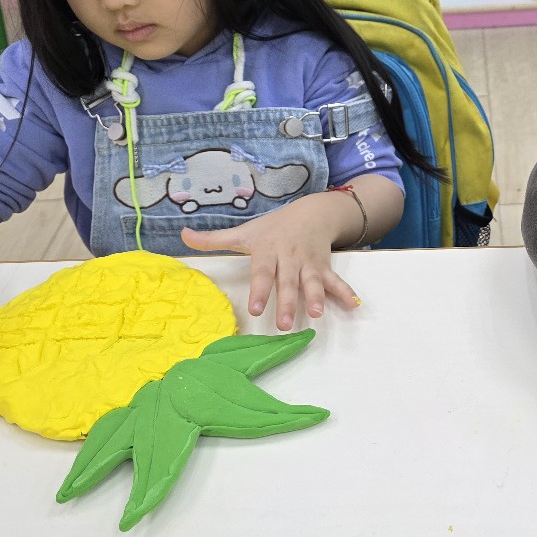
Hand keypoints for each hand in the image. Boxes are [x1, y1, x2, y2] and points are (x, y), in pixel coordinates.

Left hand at [181, 197, 360, 331]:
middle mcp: (289, 257)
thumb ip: (214, 239)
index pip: (263, 272)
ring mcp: (309, 263)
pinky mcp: (324, 267)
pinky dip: (344, 292)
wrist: (312, 211)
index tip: (256, 309)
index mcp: (268, 251)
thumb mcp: (245, 231)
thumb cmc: (274, 227)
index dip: (260, 290)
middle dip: (287, 302)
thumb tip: (182, 236)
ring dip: (317, 297)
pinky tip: (353, 305)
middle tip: (283, 324)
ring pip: (312, 282)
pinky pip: (335, 280)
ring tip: (317, 314)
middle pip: (288, 281)